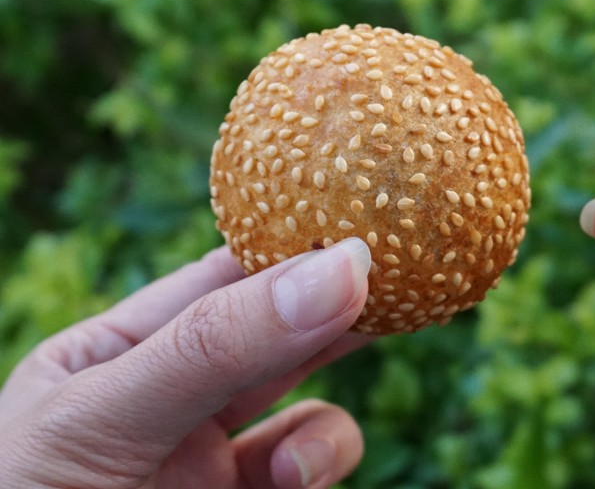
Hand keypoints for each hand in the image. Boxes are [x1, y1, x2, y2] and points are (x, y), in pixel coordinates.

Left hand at [0, 239, 372, 488]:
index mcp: (117, 352)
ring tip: (363, 359)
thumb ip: (217, 345)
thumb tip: (342, 267)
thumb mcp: (105, 418)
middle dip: (336, 302)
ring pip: (305, 399)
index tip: (361, 216)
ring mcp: (209, 461)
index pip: (217, 276)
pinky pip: (308, 465)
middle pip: (275, 328)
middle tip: (404, 270)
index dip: (290, 244)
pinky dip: (323, 458)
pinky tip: (298, 473)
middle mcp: (171, 399)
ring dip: (337, 381)